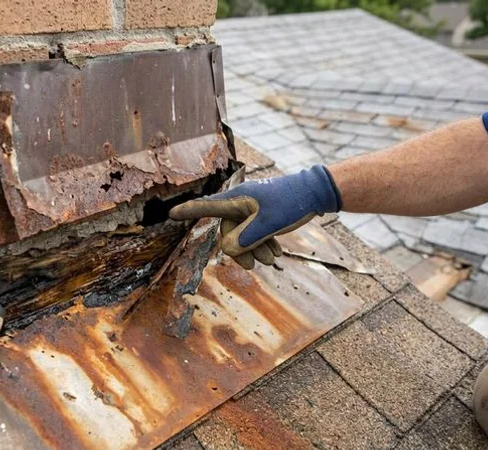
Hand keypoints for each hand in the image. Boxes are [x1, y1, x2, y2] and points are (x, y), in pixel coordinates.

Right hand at [169, 165, 341, 268]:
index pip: (206, 206)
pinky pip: (256, 233)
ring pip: (244, 234)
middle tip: (255, 266)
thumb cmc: (291, 203)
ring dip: (255, 249)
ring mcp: (253, 209)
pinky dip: (263, 244)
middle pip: (228, 231)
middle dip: (240, 249)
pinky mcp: (264, 214)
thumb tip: (227, 249)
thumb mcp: (268, 224)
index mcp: (236, 199)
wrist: (316, 193)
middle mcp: (241, 203)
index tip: (170, 213)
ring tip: (272, 259)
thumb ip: (246, 238)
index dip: (188, 211)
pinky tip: (276, 252)